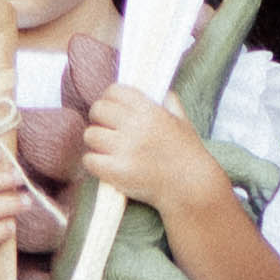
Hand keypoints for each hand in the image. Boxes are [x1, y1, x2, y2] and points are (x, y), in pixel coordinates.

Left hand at [72, 83, 225, 216]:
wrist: (191, 187)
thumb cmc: (188, 154)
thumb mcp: (183, 122)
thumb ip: (171, 103)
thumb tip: (162, 92)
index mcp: (149, 110)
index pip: (114, 91)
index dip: (110, 99)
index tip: (113, 109)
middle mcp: (135, 126)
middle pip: (97, 110)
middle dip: (100, 119)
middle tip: (108, 130)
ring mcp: (125, 149)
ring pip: (90, 134)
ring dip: (96, 142)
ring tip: (107, 149)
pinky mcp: (117, 171)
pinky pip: (89, 160)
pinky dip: (94, 162)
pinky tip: (106, 165)